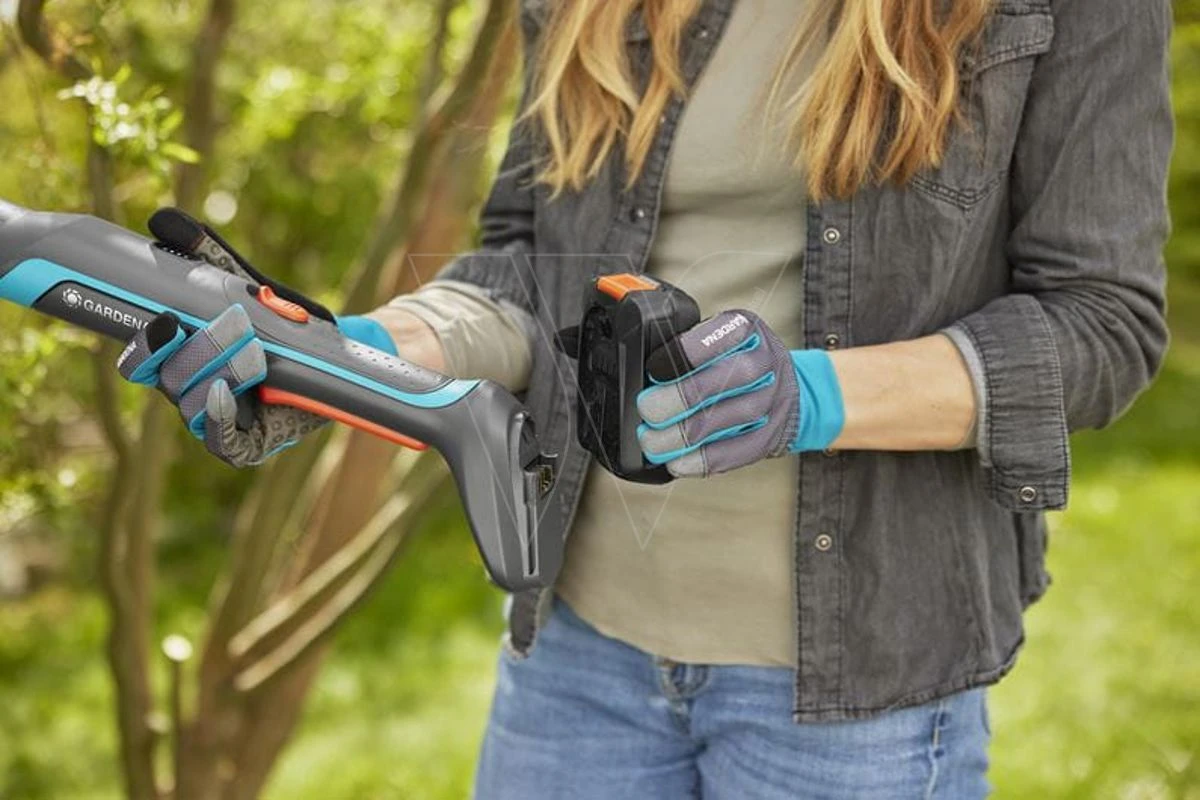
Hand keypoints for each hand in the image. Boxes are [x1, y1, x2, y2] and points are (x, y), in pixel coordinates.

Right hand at [114, 208, 400, 466]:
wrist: (335, 354)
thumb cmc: (282, 320)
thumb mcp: (246, 282)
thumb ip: (206, 254)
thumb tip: (164, 220)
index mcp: (179, 357)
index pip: (140, 359)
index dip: (143, 345)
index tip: (165, 320)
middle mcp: (190, 391)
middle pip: (168, 378)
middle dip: (200, 350)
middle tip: (238, 323)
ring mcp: (216, 420)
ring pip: (192, 405)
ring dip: (222, 372)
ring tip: (256, 350)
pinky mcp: (245, 443)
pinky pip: (219, 441)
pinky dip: (217, 417)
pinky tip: (227, 392)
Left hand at [636, 310, 844, 477]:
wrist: (787, 388)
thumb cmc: (735, 357)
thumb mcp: (718, 334)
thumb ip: (686, 345)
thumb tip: (642, 372)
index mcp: (745, 329)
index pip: (712, 340)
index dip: (677, 358)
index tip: (653, 370)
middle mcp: (762, 363)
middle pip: (714, 384)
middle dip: (672, 400)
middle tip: (646, 409)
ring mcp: (768, 403)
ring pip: (718, 423)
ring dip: (677, 437)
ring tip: (650, 441)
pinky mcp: (767, 438)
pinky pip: (731, 454)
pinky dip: (698, 461)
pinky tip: (675, 461)